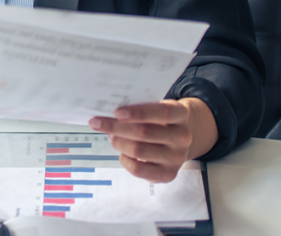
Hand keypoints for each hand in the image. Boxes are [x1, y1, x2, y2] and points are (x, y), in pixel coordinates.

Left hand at [88, 97, 216, 182]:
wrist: (177, 141)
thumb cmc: (159, 120)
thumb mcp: (155, 107)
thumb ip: (139, 107)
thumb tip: (108, 111)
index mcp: (181, 115)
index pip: (162, 112)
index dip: (138, 112)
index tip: (117, 112)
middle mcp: (183, 137)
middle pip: (145, 132)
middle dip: (116, 127)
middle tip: (97, 123)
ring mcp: (177, 158)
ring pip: (139, 151)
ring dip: (118, 142)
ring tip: (111, 136)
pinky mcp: (168, 174)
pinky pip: (139, 170)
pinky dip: (125, 159)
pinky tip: (122, 152)